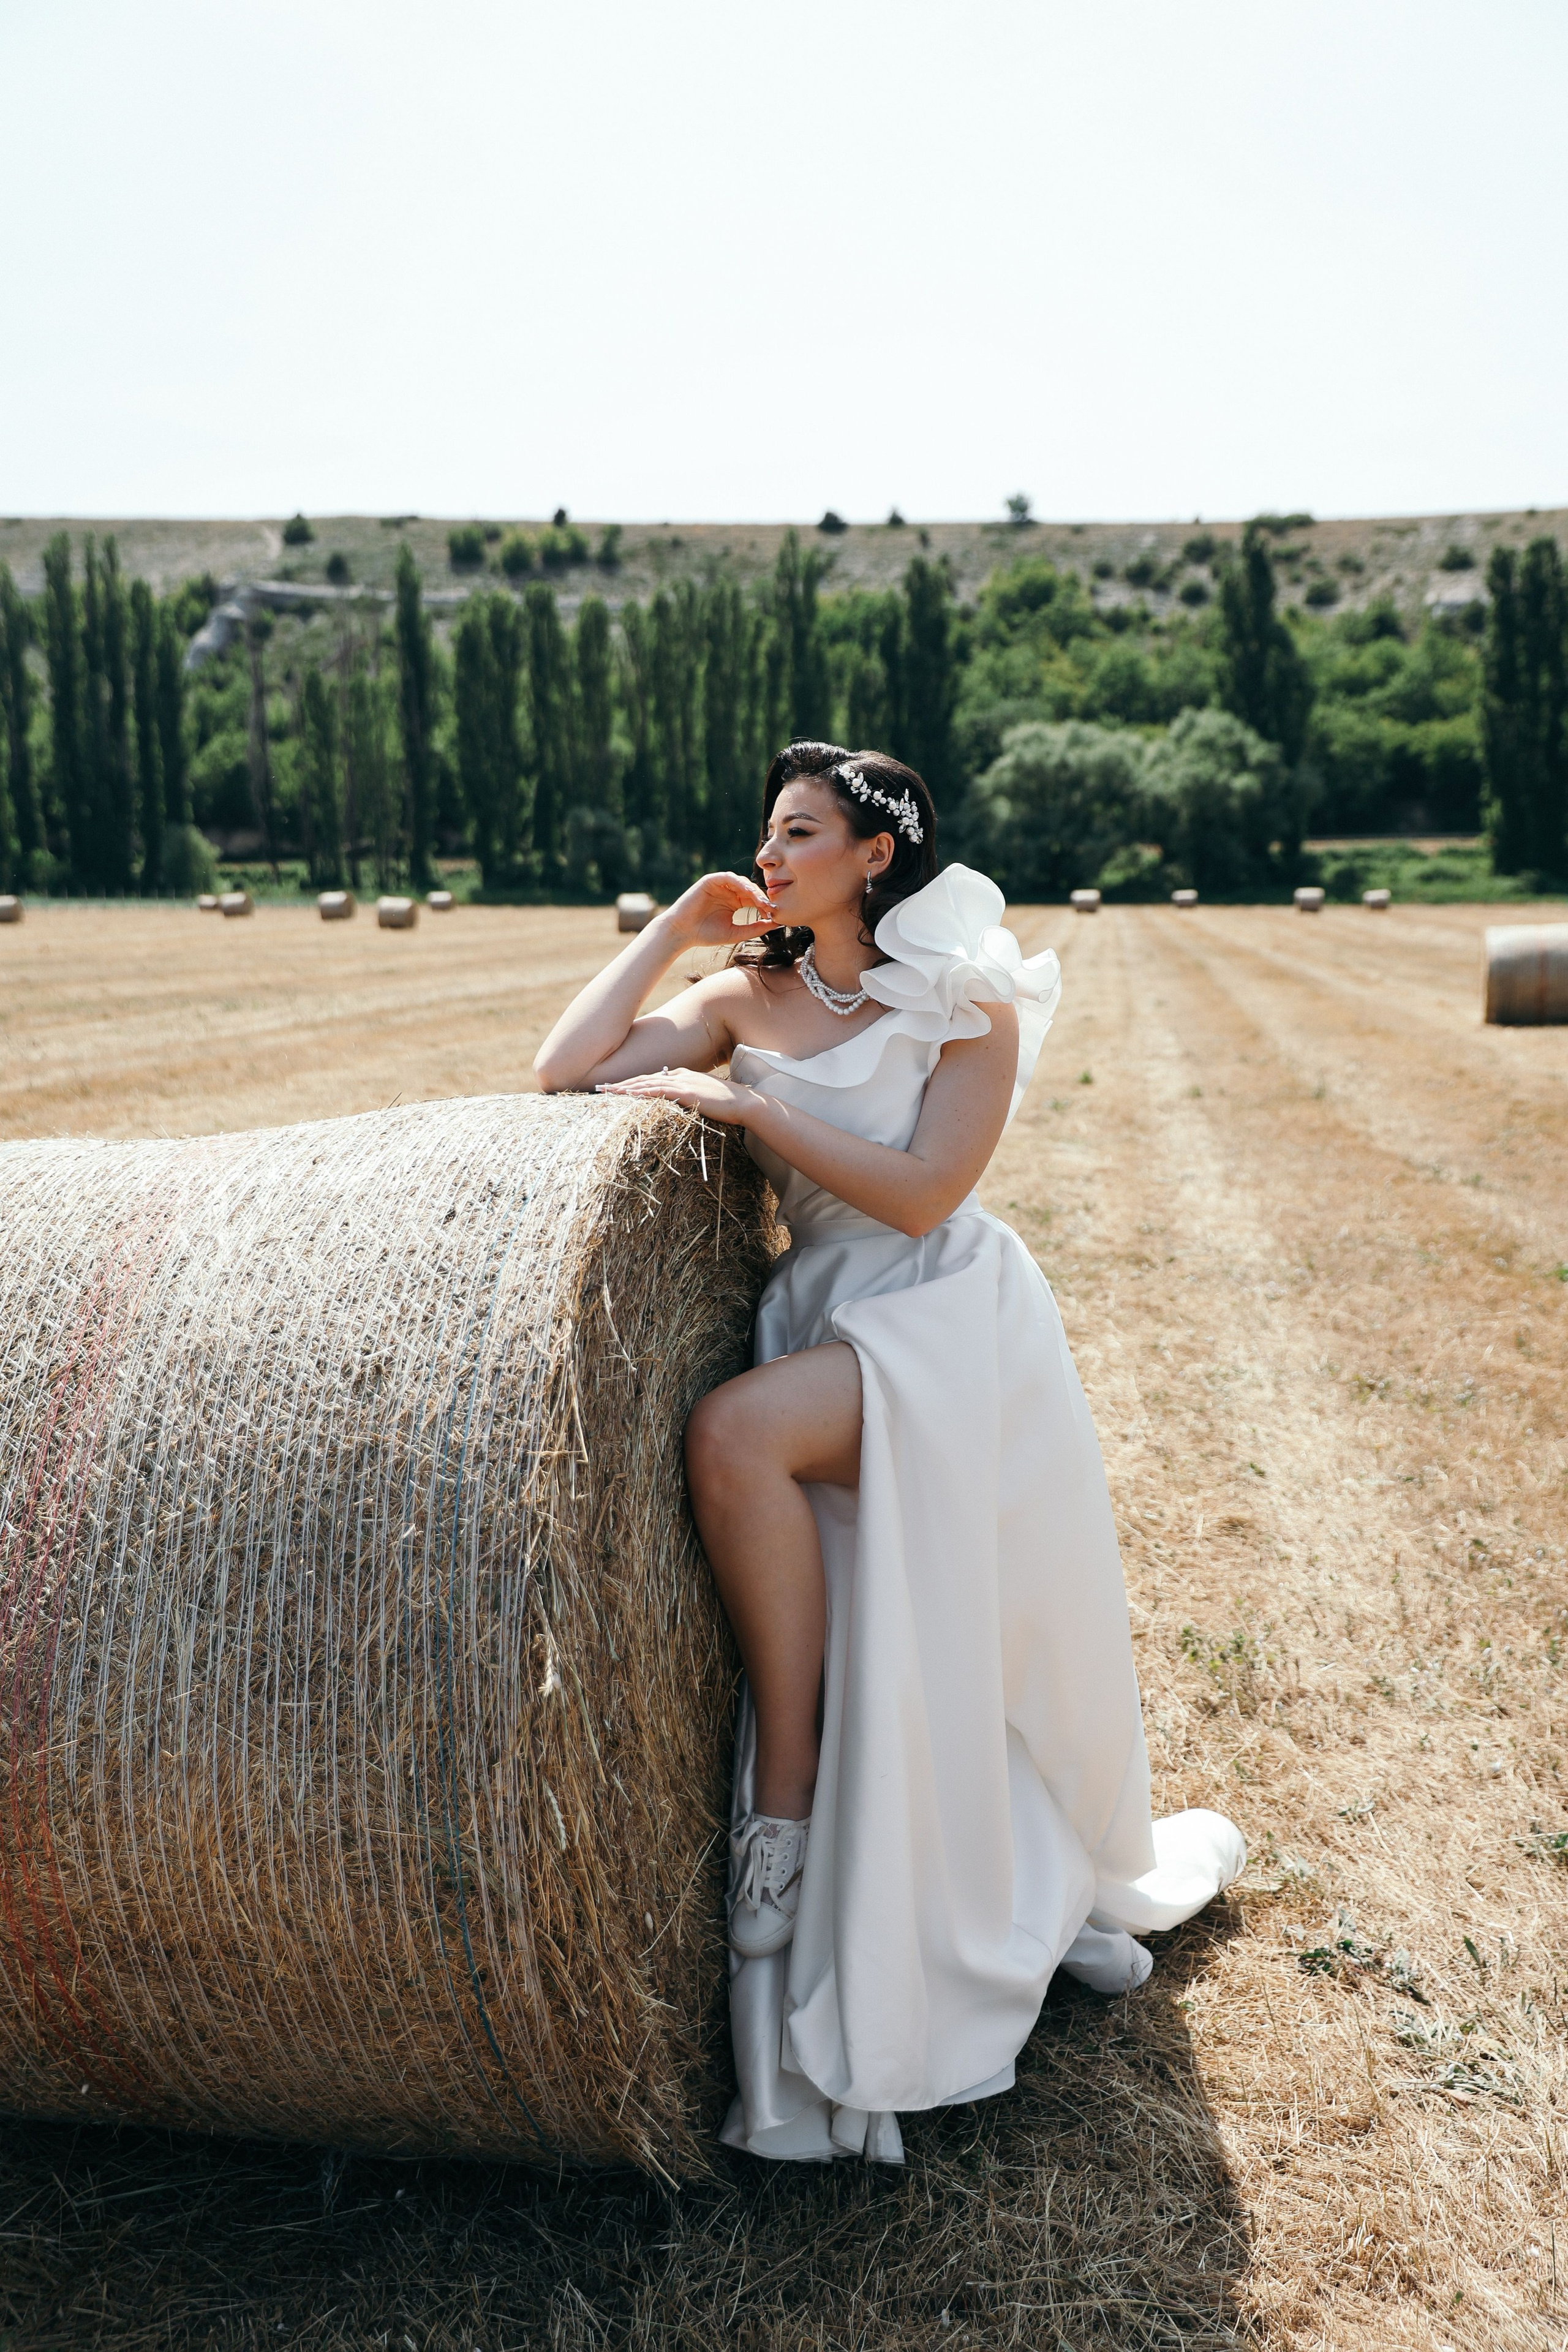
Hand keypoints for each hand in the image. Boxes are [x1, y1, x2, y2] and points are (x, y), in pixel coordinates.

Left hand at [596, 1067, 760, 1124]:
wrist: (745, 1103)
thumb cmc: (728, 1105)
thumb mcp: (705, 1099)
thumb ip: (690, 1098)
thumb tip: (678, 1104)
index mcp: (683, 1075)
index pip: (652, 1078)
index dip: (633, 1083)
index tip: (616, 1088)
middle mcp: (679, 1075)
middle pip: (644, 1078)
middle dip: (621, 1083)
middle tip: (601, 1087)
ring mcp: (682, 1082)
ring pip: (646, 1082)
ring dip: (624, 1087)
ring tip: (606, 1091)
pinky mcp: (685, 1091)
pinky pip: (657, 1090)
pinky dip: (640, 1091)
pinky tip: (627, 1094)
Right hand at [662, 870, 776, 947]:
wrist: (683, 932)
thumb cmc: (706, 934)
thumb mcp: (736, 933)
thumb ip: (755, 928)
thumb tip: (776, 923)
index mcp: (735, 902)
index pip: (755, 900)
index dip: (766, 906)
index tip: (775, 915)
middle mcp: (729, 892)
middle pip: (751, 890)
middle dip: (762, 898)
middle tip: (771, 908)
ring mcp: (720, 885)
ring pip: (742, 882)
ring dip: (753, 891)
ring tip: (761, 902)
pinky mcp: (711, 880)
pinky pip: (729, 877)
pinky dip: (739, 883)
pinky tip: (747, 893)